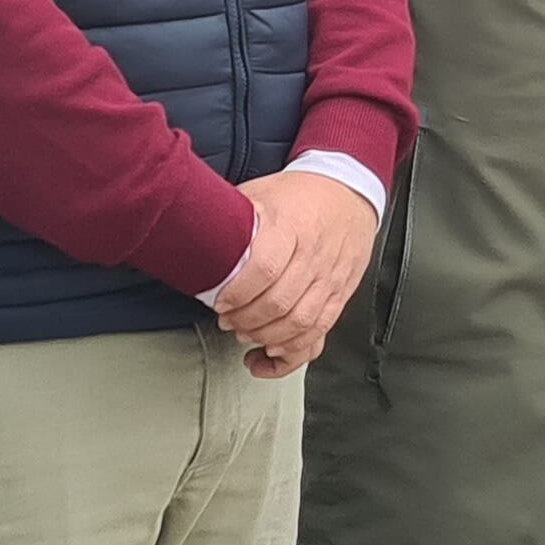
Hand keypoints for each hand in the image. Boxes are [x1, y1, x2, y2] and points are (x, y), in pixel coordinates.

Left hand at [213, 171, 380, 375]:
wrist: (349, 192)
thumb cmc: (300, 195)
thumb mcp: (261, 193)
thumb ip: (233, 217)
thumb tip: (194, 236)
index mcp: (292, 225)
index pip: (266, 268)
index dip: (238, 293)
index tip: (220, 302)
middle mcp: (315, 254)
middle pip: (280, 302)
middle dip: (246, 321)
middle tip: (227, 321)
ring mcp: (330, 277)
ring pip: (300, 323)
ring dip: (267, 337)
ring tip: (246, 334)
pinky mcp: (340, 294)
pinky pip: (319, 332)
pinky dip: (293, 350)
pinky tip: (272, 351)